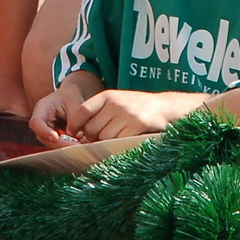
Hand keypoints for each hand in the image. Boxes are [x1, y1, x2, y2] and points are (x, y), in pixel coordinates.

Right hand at [28, 89, 83, 145]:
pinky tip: (79, 143)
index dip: (44, 132)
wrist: (73, 97)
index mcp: (42, 108)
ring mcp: (46, 130)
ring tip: (79, 145)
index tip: (55, 137)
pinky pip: (58, 144)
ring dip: (64, 146)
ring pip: (51, 143)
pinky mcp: (53, 136)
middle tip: (74, 146)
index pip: (36, 122)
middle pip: (43, 137)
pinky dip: (68, 145)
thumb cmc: (72, 97)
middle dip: (59, 143)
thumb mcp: (74, 104)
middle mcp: (41, 121)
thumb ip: (73, 119)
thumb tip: (74, 136)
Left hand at [66, 90, 206, 140]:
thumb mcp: (117, 102)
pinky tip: (126, 139)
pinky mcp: (137, 124)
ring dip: (107, 143)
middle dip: (93, 138)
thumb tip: (80, 135)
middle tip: (102, 139)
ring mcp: (127, 113)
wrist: (165, 106)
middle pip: (91, 129)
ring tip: (117, 137)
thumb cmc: (137, 108)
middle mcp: (115, 103)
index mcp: (108, 96)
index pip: (82, 110)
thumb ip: (100, 113)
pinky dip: (119, 144)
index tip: (74, 133)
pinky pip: (119, 141)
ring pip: (104, 138)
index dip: (75, 124)